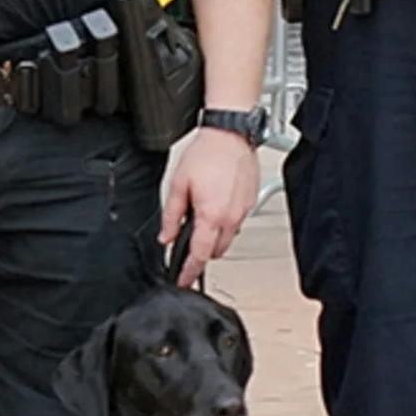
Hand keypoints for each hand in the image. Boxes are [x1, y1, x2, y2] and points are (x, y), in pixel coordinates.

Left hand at [160, 128, 260, 288]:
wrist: (231, 135)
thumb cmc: (207, 154)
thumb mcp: (178, 185)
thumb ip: (171, 216)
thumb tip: (166, 237)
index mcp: (211, 216)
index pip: (199, 255)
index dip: (189, 271)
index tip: (183, 280)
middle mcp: (230, 218)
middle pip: (215, 251)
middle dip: (200, 252)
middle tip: (187, 239)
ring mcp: (243, 211)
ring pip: (227, 239)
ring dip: (213, 237)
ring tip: (201, 216)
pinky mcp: (249, 203)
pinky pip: (236, 223)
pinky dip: (224, 223)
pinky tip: (215, 205)